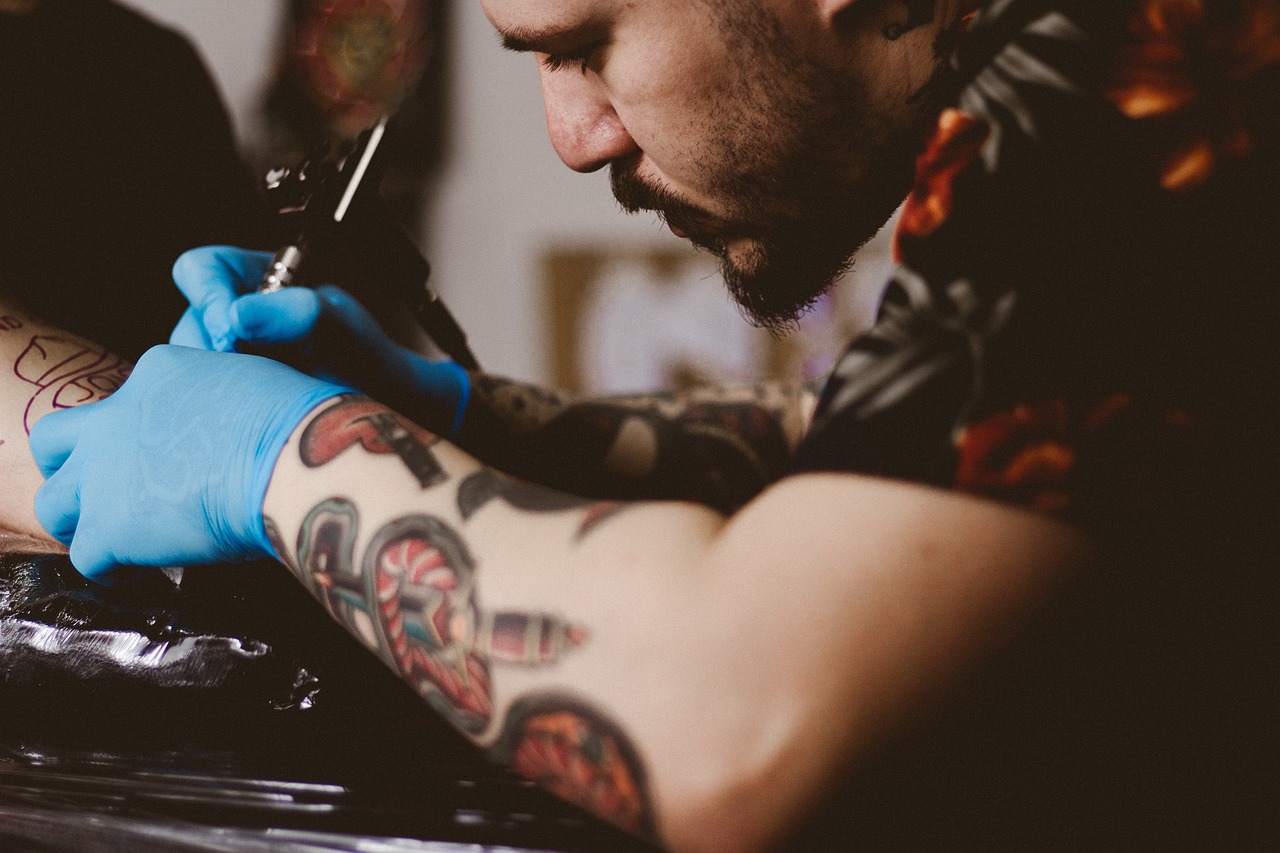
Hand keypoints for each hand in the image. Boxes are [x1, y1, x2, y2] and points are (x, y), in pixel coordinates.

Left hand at [30, 345, 349, 578]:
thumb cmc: (298, 424)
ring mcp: (104, 473)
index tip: (169, 454)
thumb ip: (225, 398)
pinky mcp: (108, 527)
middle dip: (68, 466)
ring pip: (52, 502)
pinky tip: (133, 570)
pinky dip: (108, 567)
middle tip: (100, 489)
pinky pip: (85, 557)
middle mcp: (117, 416)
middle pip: (54, 439)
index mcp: (160, 372)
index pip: (129, 398)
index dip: (144, 429)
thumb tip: (233, 427)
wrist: (293, 460)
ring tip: (108, 538)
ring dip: (78, 521)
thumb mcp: (255, 382)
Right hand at [170, 245, 469, 436]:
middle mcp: (230, 318)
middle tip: (252, 380)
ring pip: (188, 372)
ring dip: (218, 389)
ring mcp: (223, 361)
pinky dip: (220, 416)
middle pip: (188, 325)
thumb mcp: (340, 327)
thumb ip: (297, 313)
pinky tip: (253, 424)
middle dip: (213, 355)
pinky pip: (198, 406)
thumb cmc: (366, 358)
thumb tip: (237, 315)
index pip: (202, 270)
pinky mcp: (220, 402)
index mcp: (253, 280)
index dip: (208, 298)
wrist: (383, 410)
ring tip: (266, 402)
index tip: (233, 335)